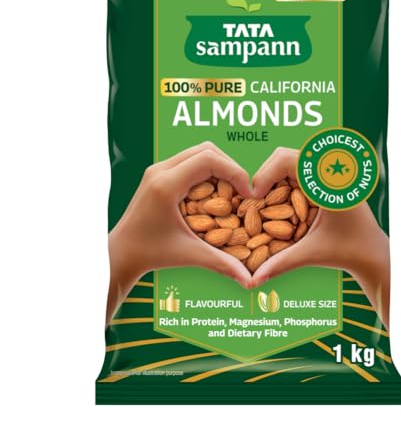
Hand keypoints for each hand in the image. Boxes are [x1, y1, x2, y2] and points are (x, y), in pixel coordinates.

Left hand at [106, 142, 251, 323]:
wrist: (121, 252)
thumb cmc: (151, 254)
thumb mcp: (189, 255)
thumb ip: (221, 264)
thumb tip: (250, 280)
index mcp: (165, 185)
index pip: (208, 159)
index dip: (234, 171)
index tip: (247, 193)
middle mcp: (160, 170)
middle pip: (206, 150)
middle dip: (230, 167)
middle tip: (242, 190)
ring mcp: (158, 169)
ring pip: (199, 152)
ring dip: (220, 167)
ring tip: (232, 191)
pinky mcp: (159, 173)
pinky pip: (190, 161)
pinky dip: (208, 171)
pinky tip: (215, 193)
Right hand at [252, 147, 390, 327]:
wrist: (372, 252)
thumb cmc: (347, 252)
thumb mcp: (311, 254)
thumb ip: (281, 263)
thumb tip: (252, 279)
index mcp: (328, 181)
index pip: (287, 159)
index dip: (265, 174)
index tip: (255, 197)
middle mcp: (329, 171)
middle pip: (284, 156)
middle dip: (265, 175)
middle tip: (257, 199)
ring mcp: (328, 172)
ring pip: (289, 161)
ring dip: (274, 178)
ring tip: (265, 201)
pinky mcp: (325, 177)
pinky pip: (297, 170)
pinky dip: (283, 181)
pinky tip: (280, 202)